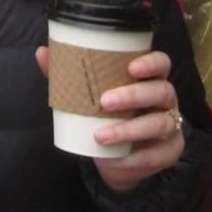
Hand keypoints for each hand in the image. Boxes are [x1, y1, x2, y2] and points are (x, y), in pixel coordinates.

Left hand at [35, 47, 184, 192]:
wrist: (114, 157)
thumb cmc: (102, 114)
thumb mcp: (86, 94)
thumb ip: (67, 74)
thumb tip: (41, 52)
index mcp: (148, 78)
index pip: (161, 63)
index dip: (151, 63)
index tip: (131, 67)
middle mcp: (164, 99)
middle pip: (161, 90)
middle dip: (134, 95)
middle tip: (104, 102)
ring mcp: (170, 125)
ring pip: (160, 124)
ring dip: (129, 130)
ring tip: (100, 135)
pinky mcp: (169, 151)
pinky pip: (157, 155)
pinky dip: (134, 159)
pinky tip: (115, 159)